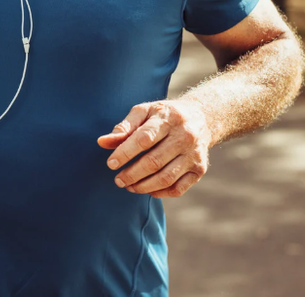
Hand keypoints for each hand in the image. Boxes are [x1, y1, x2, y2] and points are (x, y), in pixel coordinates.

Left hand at [96, 99, 211, 197]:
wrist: (202, 118)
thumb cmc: (164, 115)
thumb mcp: (144, 112)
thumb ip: (124, 127)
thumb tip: (102, 142)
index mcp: (168, 118)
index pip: (144, 139)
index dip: (125, 153)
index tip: (111, 163)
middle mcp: (185, 136)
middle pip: (154, 162)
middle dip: (132, 174)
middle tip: (118, 180)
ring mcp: (194, 154)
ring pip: (166, 178)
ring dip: (143, 186)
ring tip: (129, 186)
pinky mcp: (200, 169)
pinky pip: (178, 188)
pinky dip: (160, 193)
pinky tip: (148, 189)